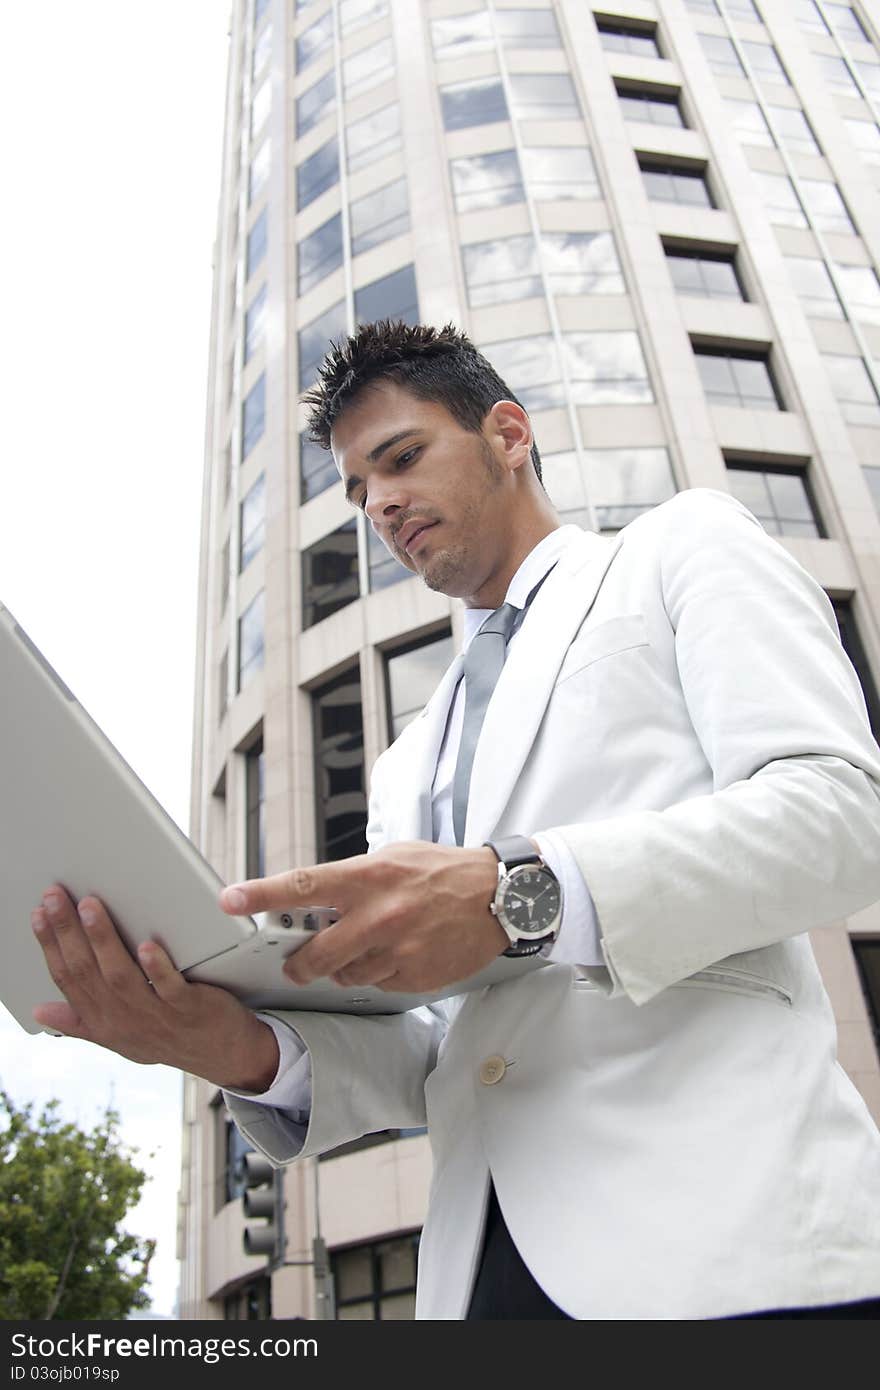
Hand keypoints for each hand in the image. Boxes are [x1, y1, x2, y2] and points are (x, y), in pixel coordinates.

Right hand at [30, 886, 279, 1091]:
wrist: (221, 1055)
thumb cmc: (168, 1037)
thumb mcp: (118, 1036)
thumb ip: (80, 1021)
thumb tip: (41, 1011)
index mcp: (103, 1021)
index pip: (67, 979)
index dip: (50, 946)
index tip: (39, 914)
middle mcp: (124, 1019)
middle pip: (87, 971)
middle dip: (67, 932)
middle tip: (55, 897)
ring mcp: (157, 1014)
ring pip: (122, 976)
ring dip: (103, 941)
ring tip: (91, 907)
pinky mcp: (189, 1008)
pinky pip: (170, 987)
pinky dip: (157, 967)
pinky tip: (147, 945)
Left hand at [220, 842, 506, 992]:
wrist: (500, 896)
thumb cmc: (443, 872)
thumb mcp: (394, 858)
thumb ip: (352, 878)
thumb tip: (312, 896)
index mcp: (369, 877)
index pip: (303, 886)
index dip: (261, 894)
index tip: (230, 900)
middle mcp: (380, 915)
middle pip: (316, 955)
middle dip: (298, 964)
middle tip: (295, 963)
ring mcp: (399, 949)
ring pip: (346, 975)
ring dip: (346, 967)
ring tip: (370, 945)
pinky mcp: (416, 975)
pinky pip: (379, 985)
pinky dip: (379, 974)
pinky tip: (399, 954)